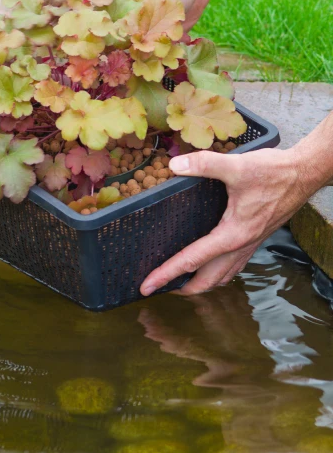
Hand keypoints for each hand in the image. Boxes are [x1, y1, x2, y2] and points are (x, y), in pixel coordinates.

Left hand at [140, 147, 313, 295]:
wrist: (305, 173)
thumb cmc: (274, 172)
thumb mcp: (237, 165)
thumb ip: (204, 164)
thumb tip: (175, 166)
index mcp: (233, 234)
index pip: (192, 260)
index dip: (166, 274)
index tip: (146, 286)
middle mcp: (241, 245)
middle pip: (208, 280)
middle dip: (181, 288)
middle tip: (156, 288)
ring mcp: (249, 243)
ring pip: (222, 275)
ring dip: (199, 283)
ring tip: (177, 281)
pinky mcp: (254, 236)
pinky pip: (233, 264)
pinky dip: (215, 271)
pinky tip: (207, 262)